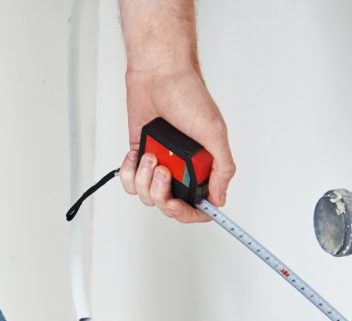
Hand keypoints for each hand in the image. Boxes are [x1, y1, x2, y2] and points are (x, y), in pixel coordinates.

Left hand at [118, 67, 234, 223]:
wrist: (158, 76)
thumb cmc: (189, 96)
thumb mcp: (214, 133)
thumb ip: (222, 167)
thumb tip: (220, 197)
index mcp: (204, 166)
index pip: (199, 206)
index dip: (188, 213)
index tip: (178, 205)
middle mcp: (182, 169)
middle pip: (169, 205)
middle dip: (162, 194)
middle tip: (162, 173)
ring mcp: (159, 165)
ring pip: (146, 196)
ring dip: (144, 178)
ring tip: (151, 155)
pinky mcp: (139, 158)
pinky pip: (130, 182)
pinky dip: (129, 171)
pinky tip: (136, 153)